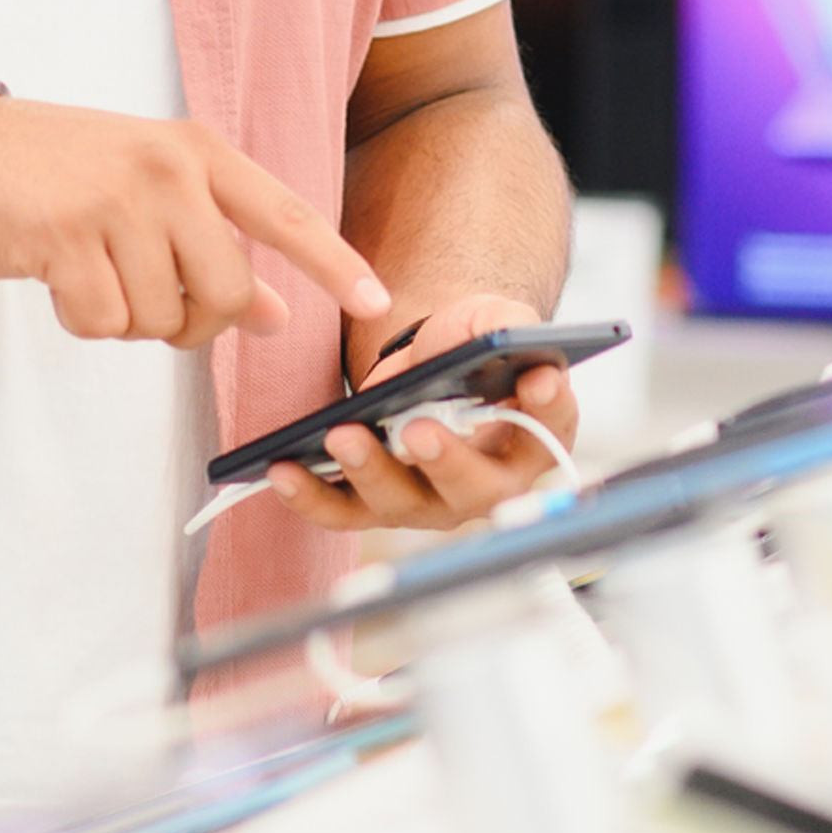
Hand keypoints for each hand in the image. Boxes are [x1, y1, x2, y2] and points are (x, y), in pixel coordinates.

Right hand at [0, 98, 386, 347]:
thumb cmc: (59, 172)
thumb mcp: (150, 193)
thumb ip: (216, 245)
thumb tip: (275, 313)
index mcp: (196, 153)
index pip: (285, 213)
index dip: (334, 262)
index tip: (378, 299)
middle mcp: (166, 171)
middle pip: (223, 292)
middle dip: (194, 323)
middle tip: (156, 306)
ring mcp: (116, 202)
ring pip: (161, 317)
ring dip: (128, 319)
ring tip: (93, 272)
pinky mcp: (66, 238)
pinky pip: (104, 323)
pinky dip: (83, 319)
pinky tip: (60, 278)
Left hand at [268, 291, 578, 531]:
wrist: (429, 363)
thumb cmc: (470, 345)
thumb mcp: (492, 321)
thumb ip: (507, 326)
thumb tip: (511, 340)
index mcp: (534, 437)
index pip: (550, 428)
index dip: (547, 409)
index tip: (537, 382)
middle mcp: (486, 484)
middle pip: (473, 489)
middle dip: (447, 462)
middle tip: (419, 431)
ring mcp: (429, 502)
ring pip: (402, 504)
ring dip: (371, 474)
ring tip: (343, 435)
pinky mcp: (375, 504)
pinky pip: (343, 512)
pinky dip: (311, 496)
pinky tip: (281, 469)